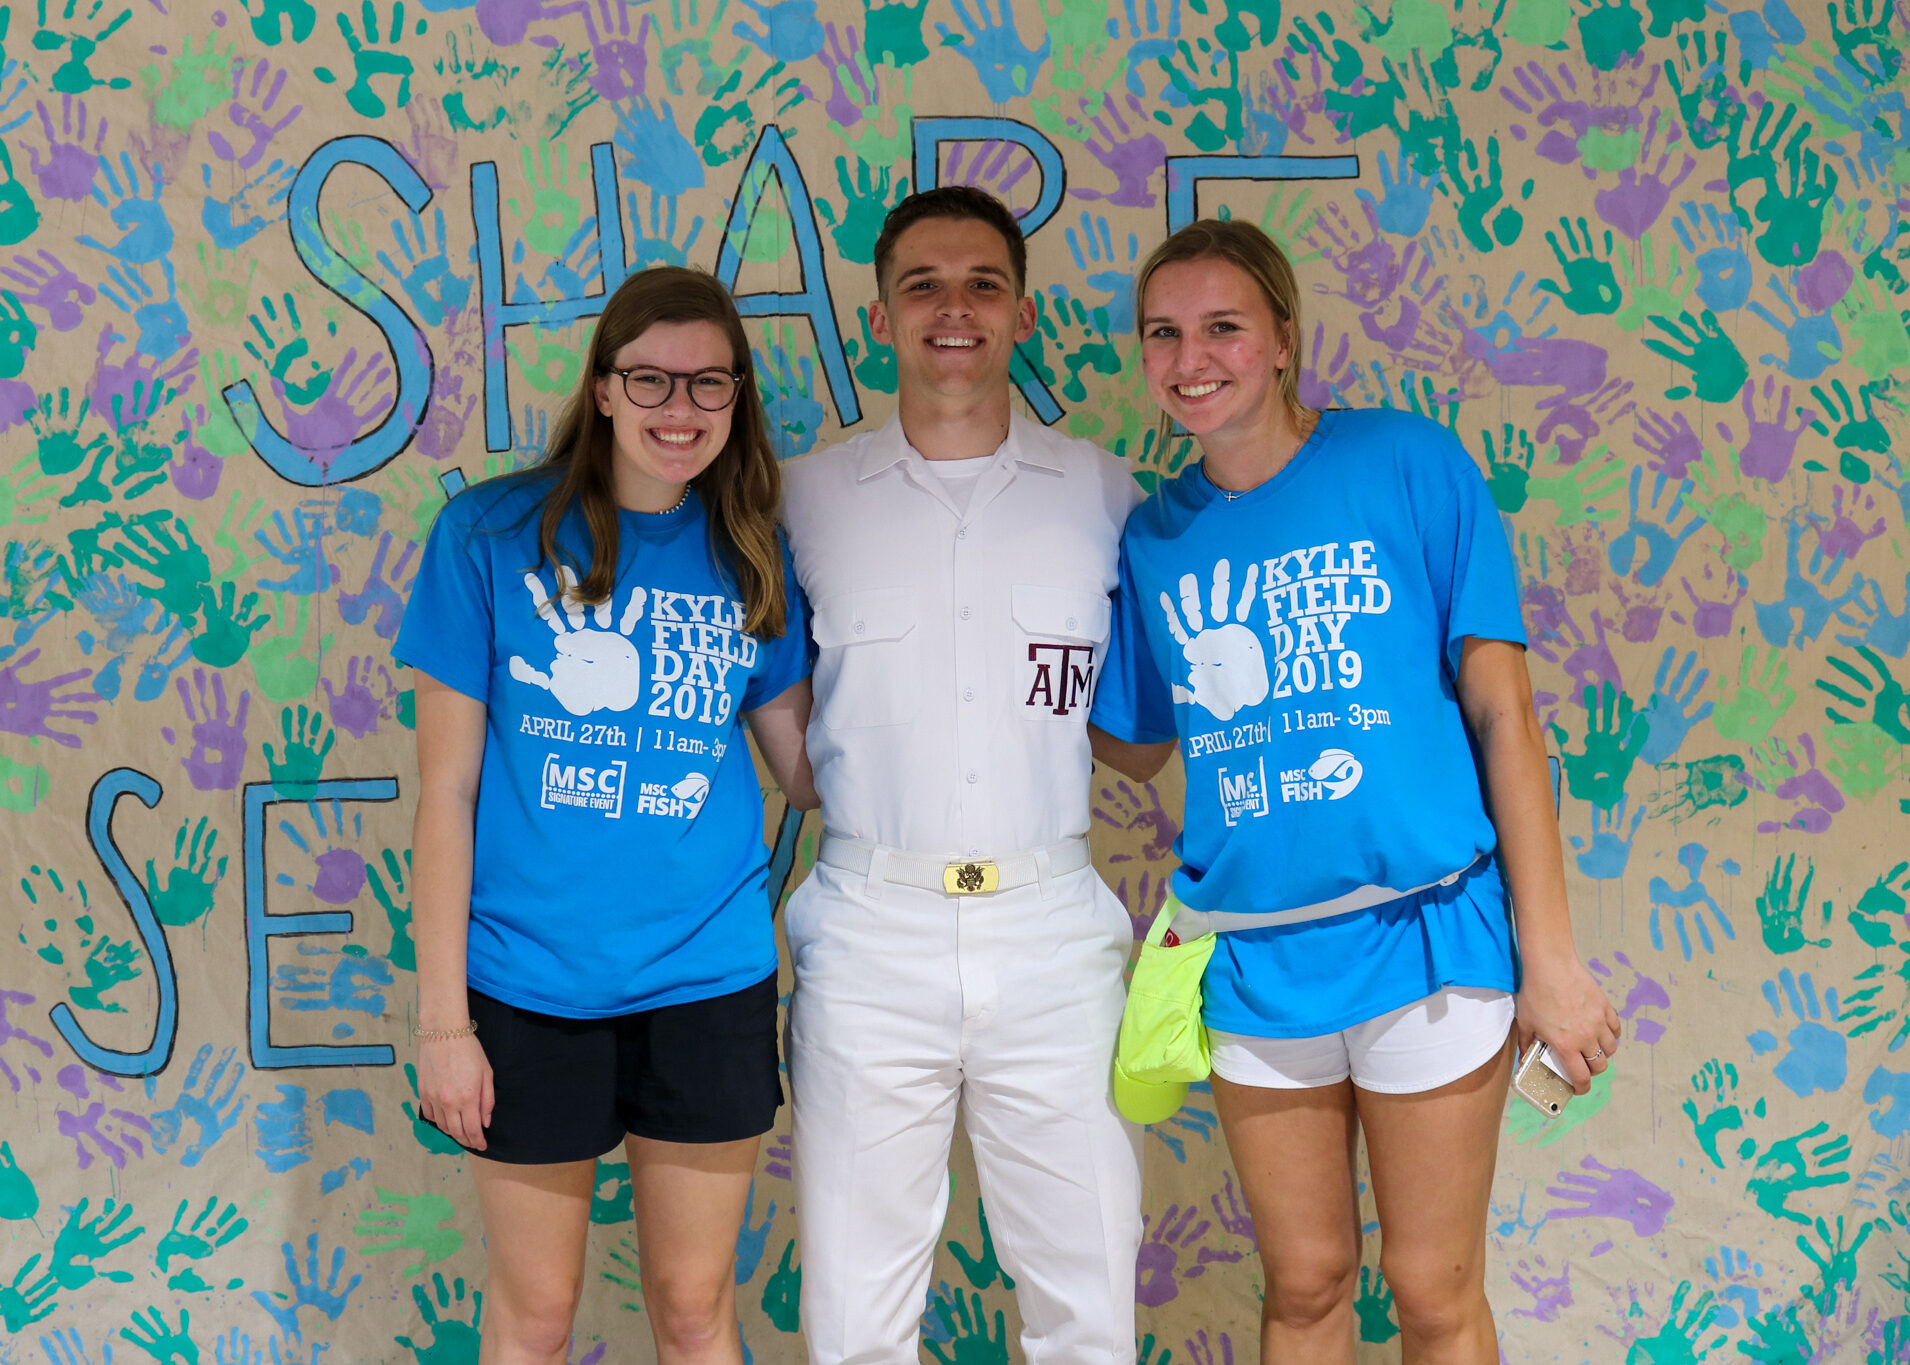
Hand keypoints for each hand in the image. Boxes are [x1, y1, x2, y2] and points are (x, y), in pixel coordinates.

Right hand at [413, 1032, 492, 1151]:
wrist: (443, 1032)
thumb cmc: (469, 1050)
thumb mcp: (487, 1073)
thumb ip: (487, 1100)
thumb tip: (485, 1122)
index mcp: (468, 1098)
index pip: (473, 1130)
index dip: (478, 1141)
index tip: (482, 1145)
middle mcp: (449, 1102)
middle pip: (457, 1132)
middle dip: (466, 1140)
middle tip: (473, 1142)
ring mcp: (433, 1098)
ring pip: (442, 1126)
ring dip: (452, 1133)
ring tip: (460, 1133)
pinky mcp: (422, 1092)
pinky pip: (429, 1115)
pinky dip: (438, 1121)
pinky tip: (445, 1120)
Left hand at [1515, 953, 1620, 1091]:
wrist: (1551, 966)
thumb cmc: (1535, 994)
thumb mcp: (1525, 1023)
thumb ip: (1526, 1045)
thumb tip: (1523, 1061)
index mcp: (1566, 1045)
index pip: (1581, 1077)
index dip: (1581, 1088)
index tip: (1578, 1088)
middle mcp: (1586, 1037)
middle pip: (1600, 1066)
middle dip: (1592, 1070)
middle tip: (1583, 1065)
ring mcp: (1599, 1022)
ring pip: (1611, 1049)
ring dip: (1603, 1052)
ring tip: (1592, 1048)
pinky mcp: (1605, 1007)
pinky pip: (1615, 1028)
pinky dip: (1611, 1034)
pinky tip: (1601, 1030)